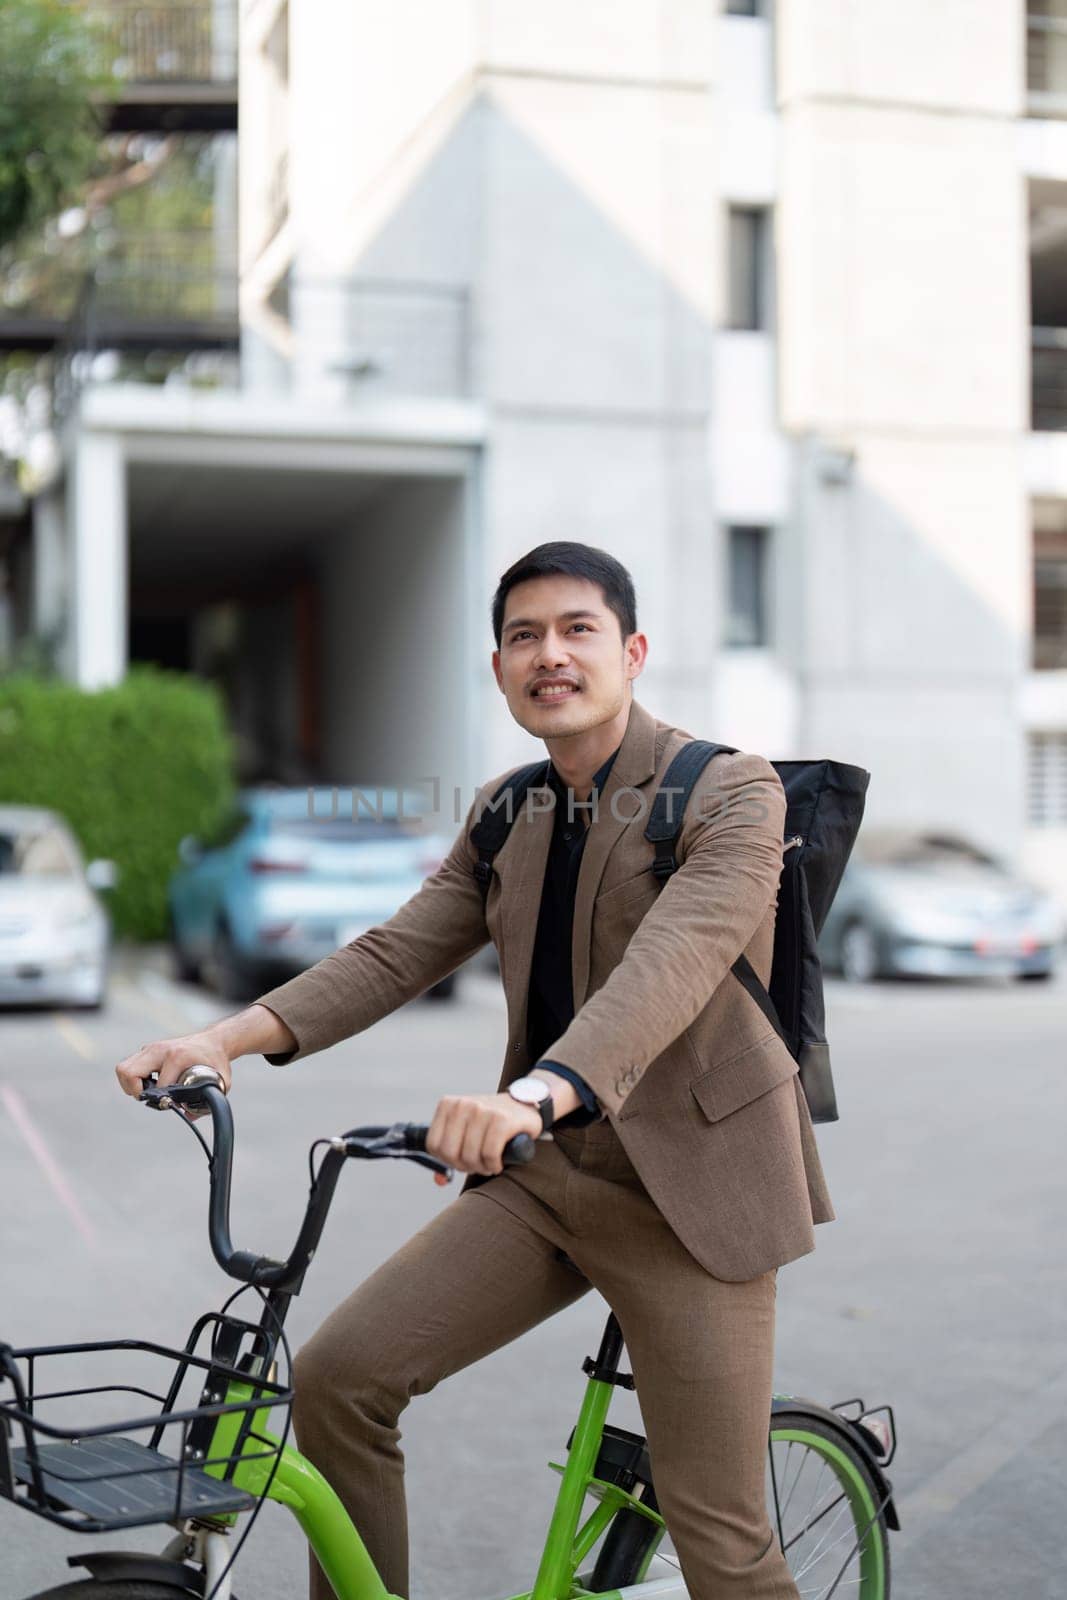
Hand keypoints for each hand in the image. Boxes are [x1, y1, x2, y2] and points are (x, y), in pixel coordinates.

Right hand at [115, 1030, 232, 1114]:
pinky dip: (132, 1078)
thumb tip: (189, 1116)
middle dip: (134, 1091)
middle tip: (147, 1097)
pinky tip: (148, 1084)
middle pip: (128, 1072)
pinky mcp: (148, 1049)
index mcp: (178, 1057)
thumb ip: (208, 1101)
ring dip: (130, 1085)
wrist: (213, 1040)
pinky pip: (129, 1065)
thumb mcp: (220, 1081)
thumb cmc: (216, 1060)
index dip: (162, 1100)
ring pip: (124, 1069)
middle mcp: (160, 1050)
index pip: (158, 1086)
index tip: (169, 1104)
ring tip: (146, 1092)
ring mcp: (151, 1048)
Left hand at [426, 1091, 544, 1186]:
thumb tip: (440, 1180)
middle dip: (464, 1166)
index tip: (461, 1159)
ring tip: (490, 1162)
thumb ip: (449, 1154)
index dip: (447, 1160)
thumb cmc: (490, 1124)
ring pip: (471, 1156)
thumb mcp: (465, 1130)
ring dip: (482, 1168)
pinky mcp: (502, 1120)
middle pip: (450, 1153)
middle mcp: (463, 1105)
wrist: (524, 1105)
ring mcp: (482, 1110)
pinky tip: (498, 1162)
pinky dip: (494, 1165)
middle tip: (477, 1164)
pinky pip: (490, 1154)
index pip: (433, 1145)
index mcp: (448, 1105)